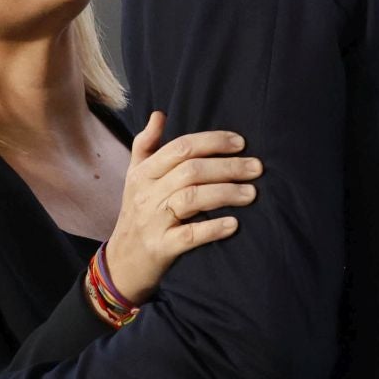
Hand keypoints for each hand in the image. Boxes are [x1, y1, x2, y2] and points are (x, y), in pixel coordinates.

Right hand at [102, 111, 262, 302]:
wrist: (121, 263)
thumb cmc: (136, 215)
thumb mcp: (135, 178)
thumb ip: (146, 145)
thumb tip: (159, 114)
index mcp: (143, 173)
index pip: (180, 148)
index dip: (212, 141)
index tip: (240, 143)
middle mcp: (146, 194)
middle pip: (191, 171)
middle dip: (227, 167)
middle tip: (256, 168)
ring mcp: (153, 221)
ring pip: (192, 198)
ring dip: (226, 193)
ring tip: (252, 193)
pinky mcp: (160, 248)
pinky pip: (189, 235)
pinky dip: (212, 228)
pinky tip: (233, 224)